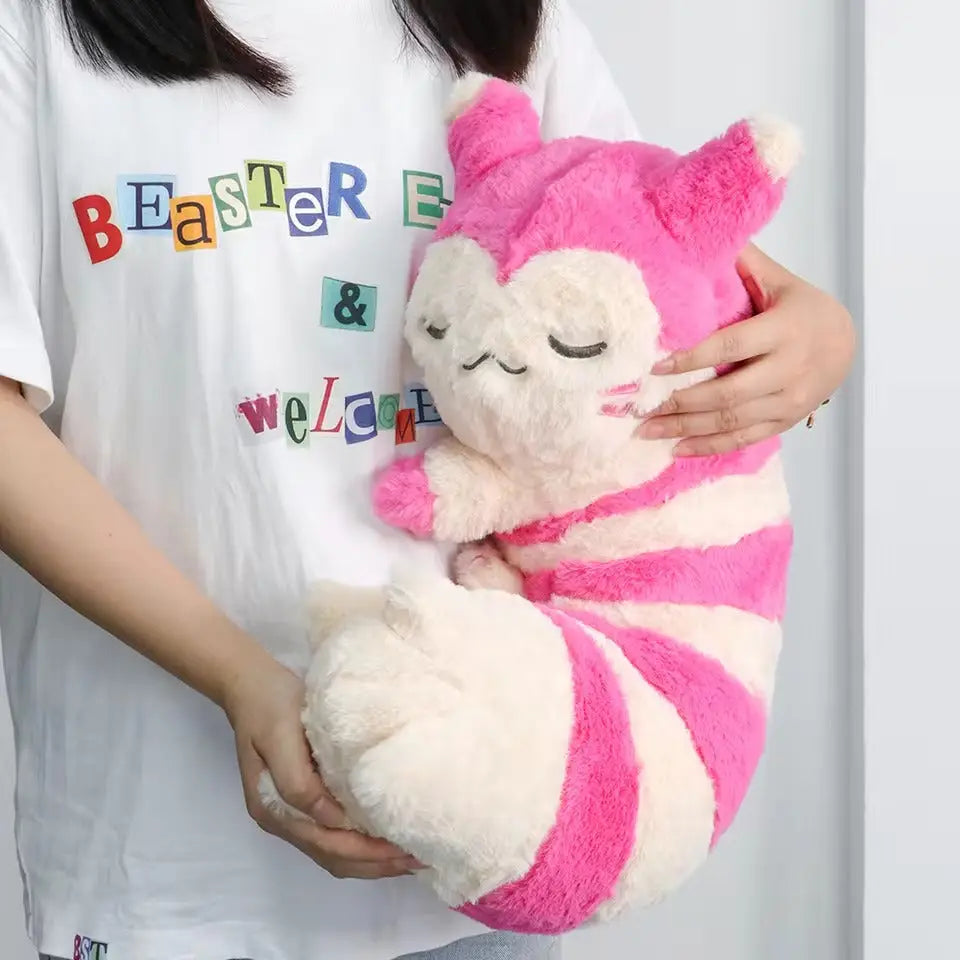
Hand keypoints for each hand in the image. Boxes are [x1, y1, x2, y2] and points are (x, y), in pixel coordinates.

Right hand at [222, 651, 417, 878]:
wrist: (250, 685)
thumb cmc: (271, 705)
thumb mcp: (282, 737)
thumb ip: (300, 783)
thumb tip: (336, 819)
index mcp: (273, 808)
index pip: (327, 843)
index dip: (366, 850)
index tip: (403, 847)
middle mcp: (281, 820)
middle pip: (333, 857)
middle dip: (376, 863)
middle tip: (418, 859)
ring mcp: (289, 815)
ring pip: (334, 854)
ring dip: (371, 861)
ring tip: (409, 858)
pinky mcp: (301, 804)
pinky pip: (332, 838)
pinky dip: (360, 847)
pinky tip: (384, 840)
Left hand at [640, 245, 854, 455]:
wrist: (846, 344)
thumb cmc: (802, 308)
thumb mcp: (779, 281)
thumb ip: (745, 264)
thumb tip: (704, 233)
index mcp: (784, 330)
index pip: (731, 346)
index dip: (693, 358)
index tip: (655, 368)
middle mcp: (789, 369)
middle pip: (728, 393)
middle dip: (681, 403)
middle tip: (640, 409)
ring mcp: (789, 401)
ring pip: (732, 420)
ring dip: (687, 429)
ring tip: (647, 430)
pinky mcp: (785, 422)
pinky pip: (744, 439)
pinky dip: (709, 446)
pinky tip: (678, 448)